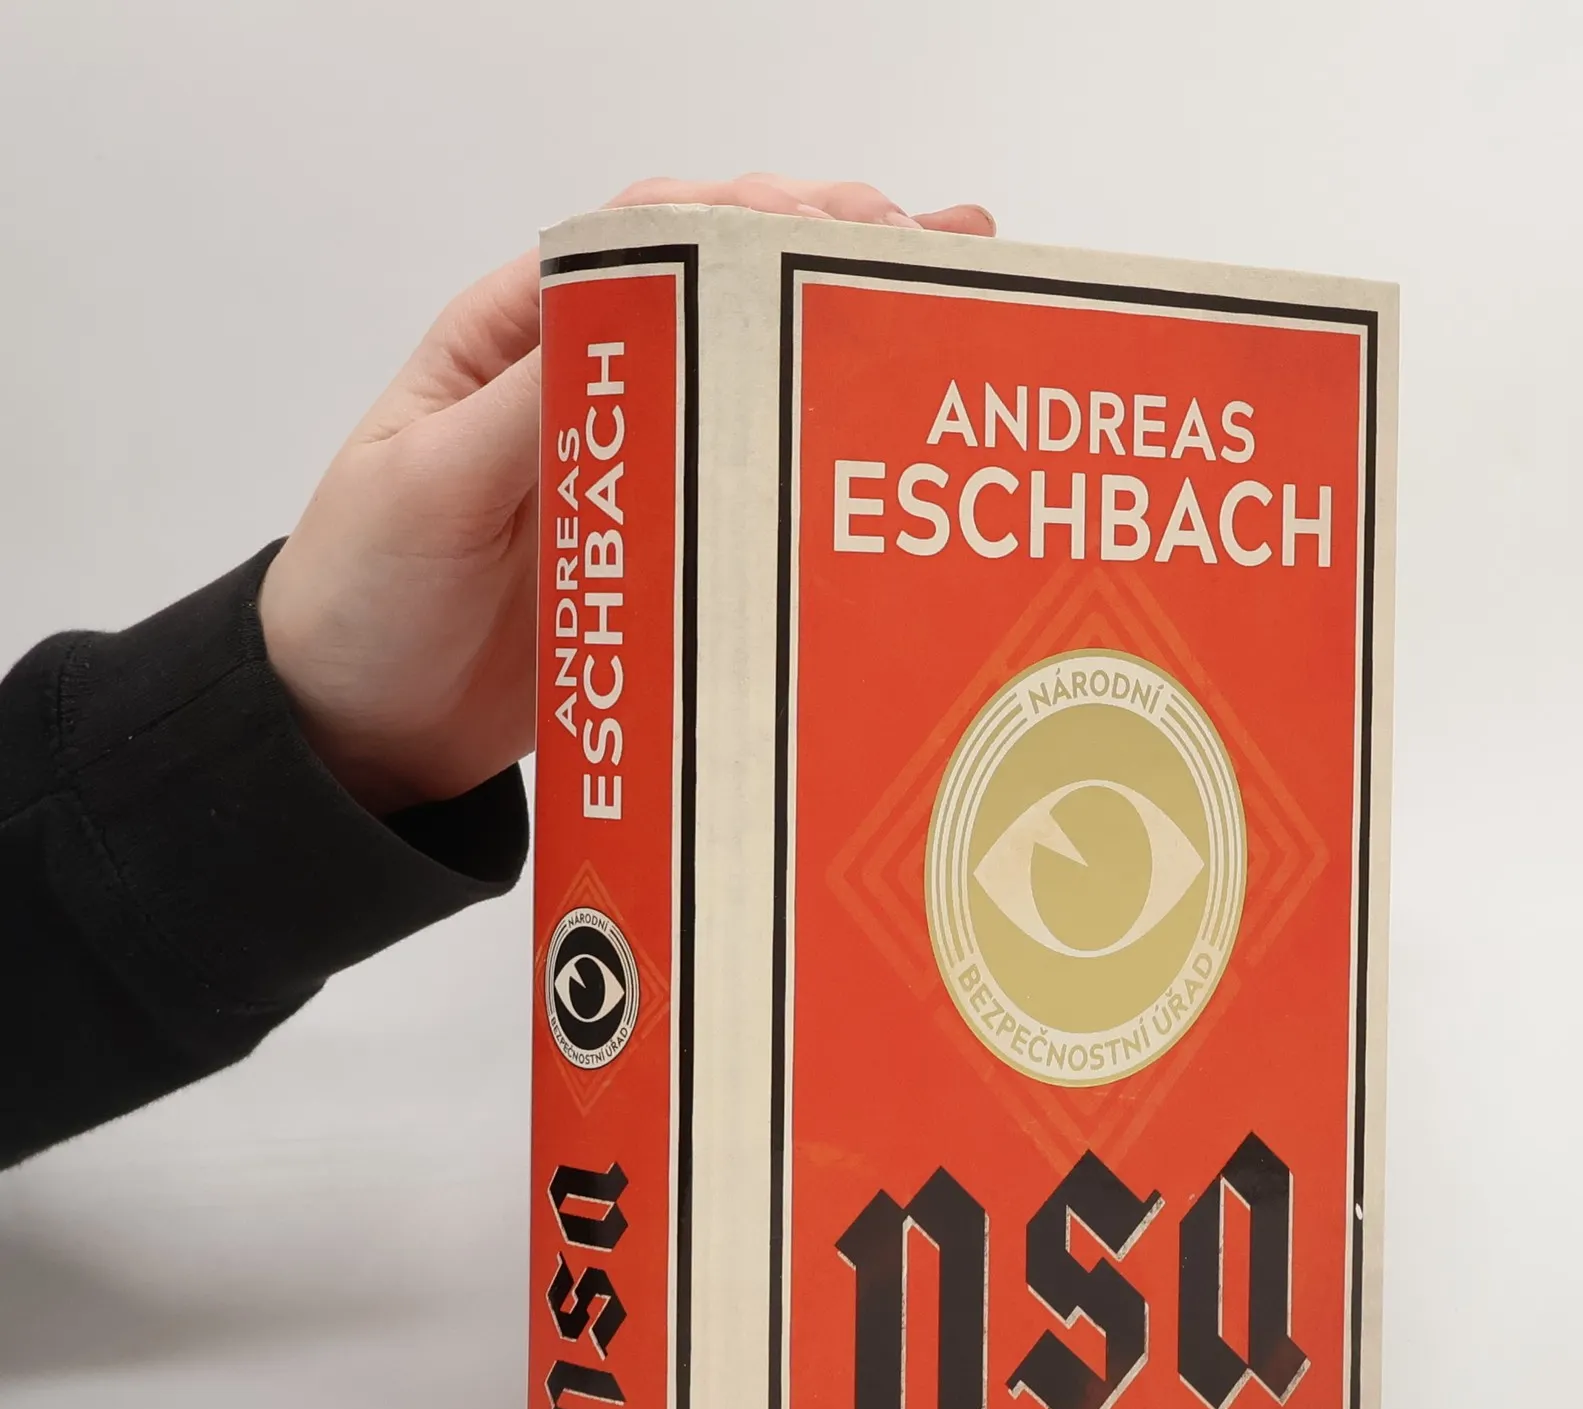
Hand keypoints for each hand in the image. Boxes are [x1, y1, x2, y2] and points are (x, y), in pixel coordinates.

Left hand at [259, 176, 995, 815]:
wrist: (358, 733)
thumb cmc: (360, 596)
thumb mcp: (424, 486)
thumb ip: (525, 409)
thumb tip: (636, 319)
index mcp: (520, 341)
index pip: (647, 242)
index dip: (750, 217)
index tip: (844, 221)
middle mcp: (590, 393)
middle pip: (719, 304)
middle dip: (824, 267)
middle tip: (934, 260)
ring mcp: (632, 474)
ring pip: (745, 393)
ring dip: (834, 358)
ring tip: (939, 328)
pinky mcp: (658, 555)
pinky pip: (743, 499)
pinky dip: (809, 472)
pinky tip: (874, 464)